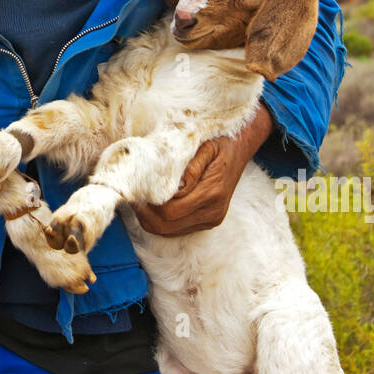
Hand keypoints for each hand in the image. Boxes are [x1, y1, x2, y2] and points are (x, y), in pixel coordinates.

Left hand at [134, 106, 272, 237]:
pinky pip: (176, 229)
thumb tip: (175, 184)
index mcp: (212, 192)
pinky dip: (161, 220)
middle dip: (145, 214)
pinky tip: (154, 204)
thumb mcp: (206, 146)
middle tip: (134, 195)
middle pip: (165, 225)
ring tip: (141, 199)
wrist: (240, 149)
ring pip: (168, 231)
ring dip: (150, 218)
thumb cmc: (220, 143)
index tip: (138, 189)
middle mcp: (212, 211)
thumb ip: (191, 165)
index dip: (149, 204)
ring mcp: (211, 219)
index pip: (170, 210)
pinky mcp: (208, 221)